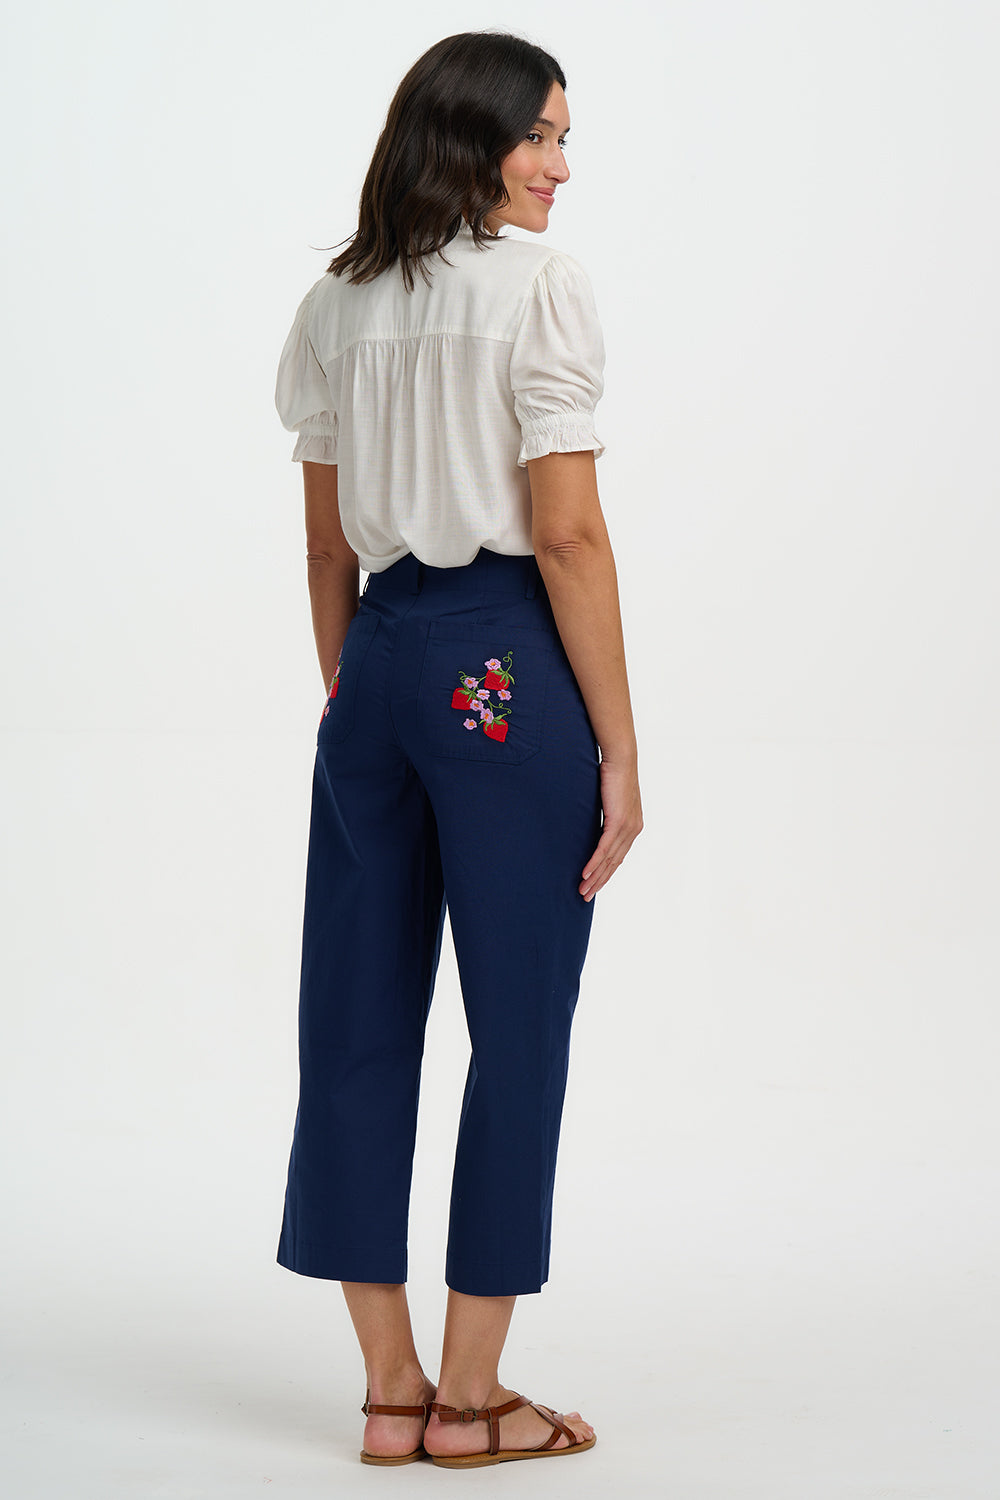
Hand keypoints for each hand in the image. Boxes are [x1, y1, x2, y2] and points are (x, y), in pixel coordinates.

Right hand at [580, 755, 642, 901]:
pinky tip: (585, 873)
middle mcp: (633, 830)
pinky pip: (605, 848)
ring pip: (609, 859)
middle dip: (599, 881)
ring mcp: (627, 827)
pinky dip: (594, 862)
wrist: (621, 758)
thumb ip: (605, 815)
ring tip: (582, 889)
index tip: (593, 885)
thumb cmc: (613, 774)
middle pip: (614, 863)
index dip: (606, 873)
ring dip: (595, 876)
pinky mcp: (618, 821)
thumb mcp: (609, 800)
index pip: (618, 856)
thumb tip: (593, 823)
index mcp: (633, 826)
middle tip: (585, 895)